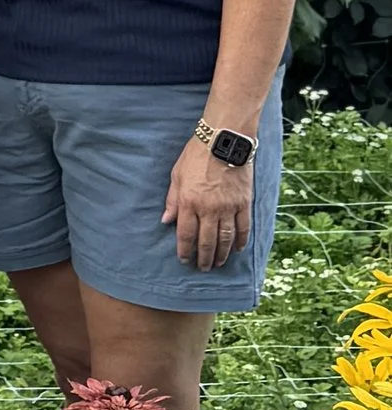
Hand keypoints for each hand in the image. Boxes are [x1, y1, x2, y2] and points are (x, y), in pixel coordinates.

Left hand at [163, 136, 253, 272]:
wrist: (224, 141)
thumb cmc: (196, 155)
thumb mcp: (177, 175)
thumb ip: (172, 200)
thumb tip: (166, 220)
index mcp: (189, 202)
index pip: (186, 234)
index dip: (184, 250)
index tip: (184, 259)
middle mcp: (209, 209)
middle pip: (206, 241)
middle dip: (204, 258)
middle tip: (203, 268)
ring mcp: (228, 207)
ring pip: (225, 239)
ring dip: (221, 254)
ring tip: (218, 263)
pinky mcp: (244, 203)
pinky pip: (243, 228)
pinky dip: (240, 241)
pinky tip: (237, 249)